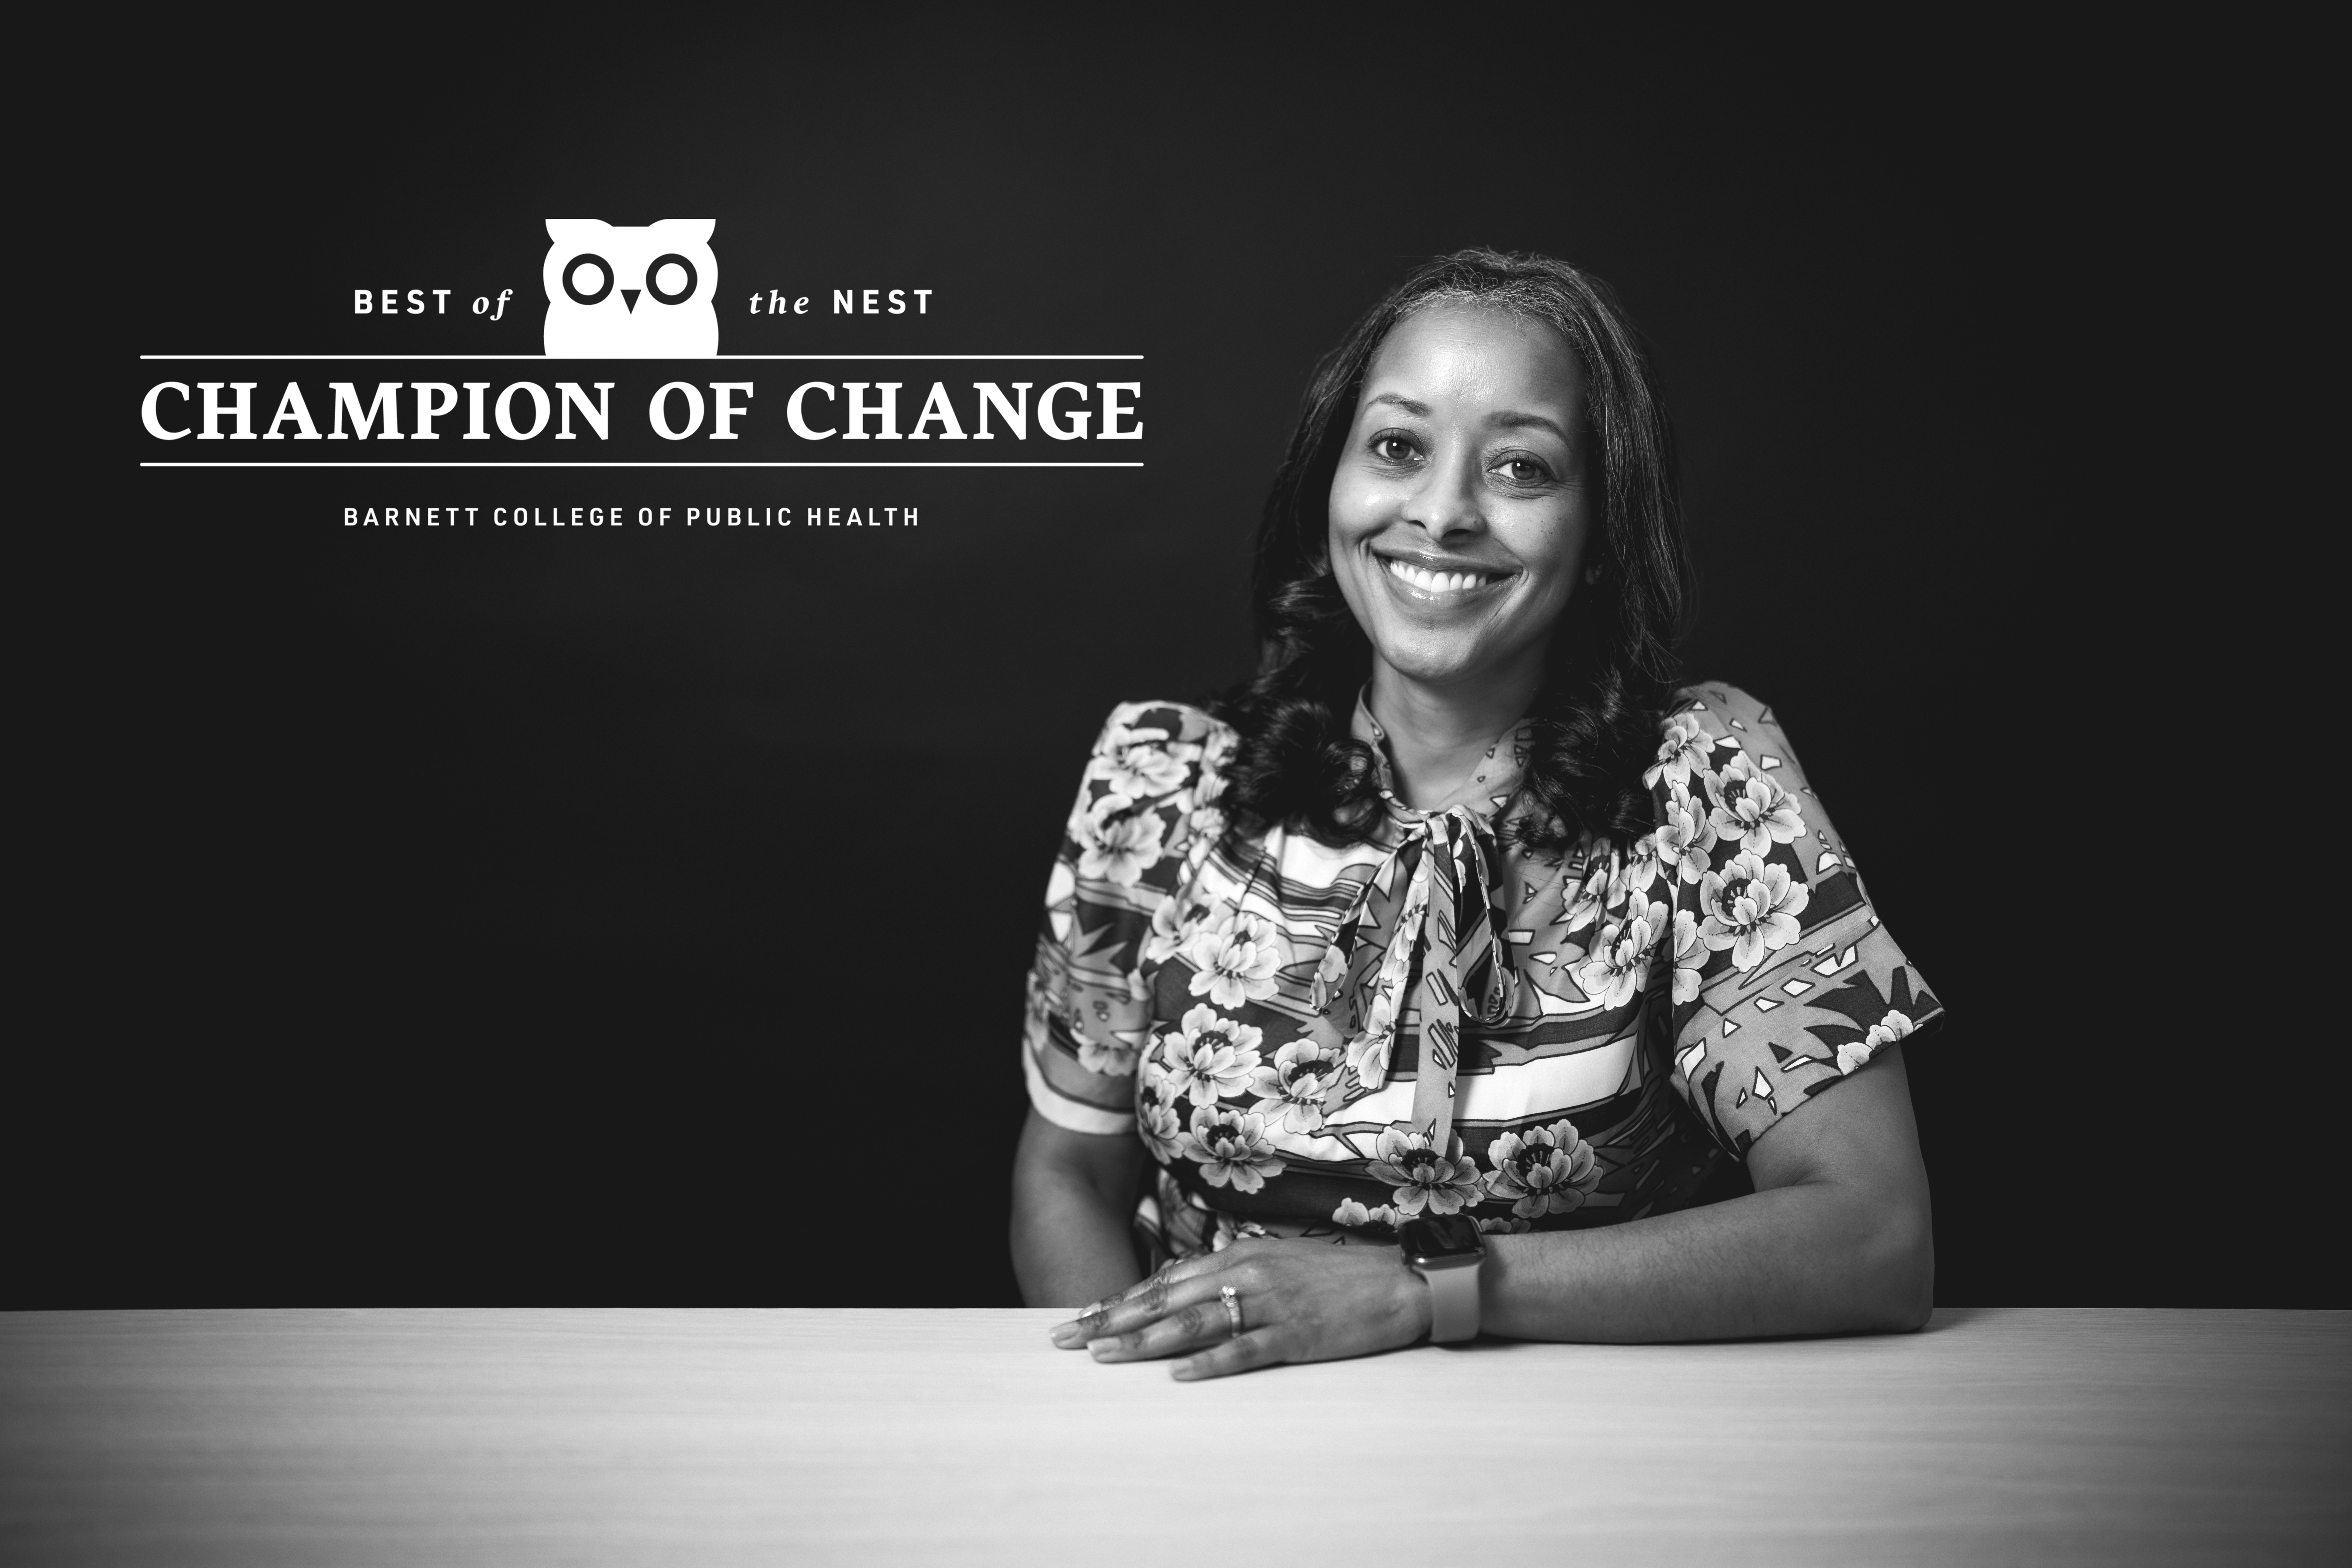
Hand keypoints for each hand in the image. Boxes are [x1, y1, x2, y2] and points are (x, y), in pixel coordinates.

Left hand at [1047, 1238, 1434, 1379]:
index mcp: (1238, 1256)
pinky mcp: (1295, 1335)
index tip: (1081, 1317)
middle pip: (1166, 1300)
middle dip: (1112, 1321)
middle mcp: (1246, 1274)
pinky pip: (1245, 1349)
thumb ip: (1229, 1274)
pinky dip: (1209, 1363)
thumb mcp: (1274, 1263)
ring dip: (1144, 1342)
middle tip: (1068, 1339)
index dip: (1119, 1300)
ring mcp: (1270, 1305)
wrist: (1396, 1281)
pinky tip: (1179, 1375)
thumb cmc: (1333, 1276)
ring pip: (1194, 1324)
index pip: (1165, 1281)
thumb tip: (1183, 1291)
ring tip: (1104, 1356)